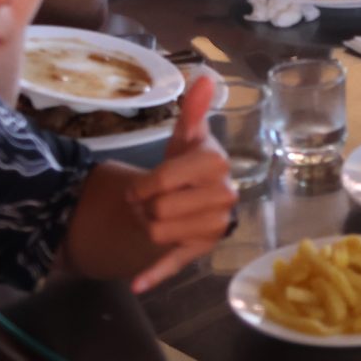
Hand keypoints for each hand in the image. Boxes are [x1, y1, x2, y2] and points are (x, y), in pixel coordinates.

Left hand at [124, 75, 238, 293]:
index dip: (146, 183)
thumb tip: (203, 76)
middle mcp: (223, 197)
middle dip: (143, 204)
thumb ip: (194, 109)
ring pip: (157, 232)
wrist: (192, 194)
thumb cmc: (188, 162)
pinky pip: (173, 263)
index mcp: (217, 165)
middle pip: (158, 209)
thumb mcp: (186, 136)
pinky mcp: (201, 250)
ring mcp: (214, 226)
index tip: (144, 184)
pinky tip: (137, 284)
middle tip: (147, 200)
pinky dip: (153, 274)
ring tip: (153, 214)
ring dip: (144, 224)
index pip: (165, 180)